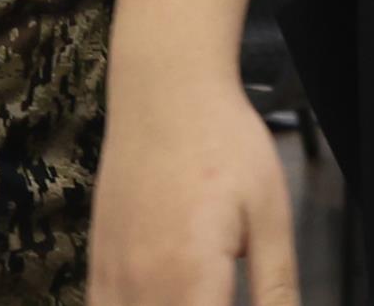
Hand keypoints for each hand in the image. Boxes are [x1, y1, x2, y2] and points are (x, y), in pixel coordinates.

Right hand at [91, 70, 300, 305]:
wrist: (163, 89)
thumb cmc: (222, 141)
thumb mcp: (270, 215)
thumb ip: (277, 288)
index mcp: (190, 279)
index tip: (234, 304)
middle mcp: (141, 287)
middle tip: (222, 298)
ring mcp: (111, 278)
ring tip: (197, 297)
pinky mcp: (96, 266)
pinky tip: (157, 302)